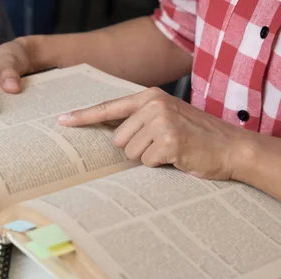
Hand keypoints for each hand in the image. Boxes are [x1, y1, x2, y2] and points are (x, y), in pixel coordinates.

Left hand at [58, 87, 247, 179]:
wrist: (231, 147)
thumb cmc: (195, 136)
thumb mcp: (166, 118)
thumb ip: (138, 120)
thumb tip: (105, 133)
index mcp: (150, 97)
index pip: (108, 108)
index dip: (83, 117)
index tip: (62, 121)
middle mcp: (154, 105)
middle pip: (117, 139)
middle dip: (134, 149)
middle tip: (159, 146)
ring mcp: (161, 122)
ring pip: (129, 153)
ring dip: (147, 158)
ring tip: (170, 151)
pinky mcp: (169, 141)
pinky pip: (146, 162)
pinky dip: (159, 165)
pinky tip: (176, 157)